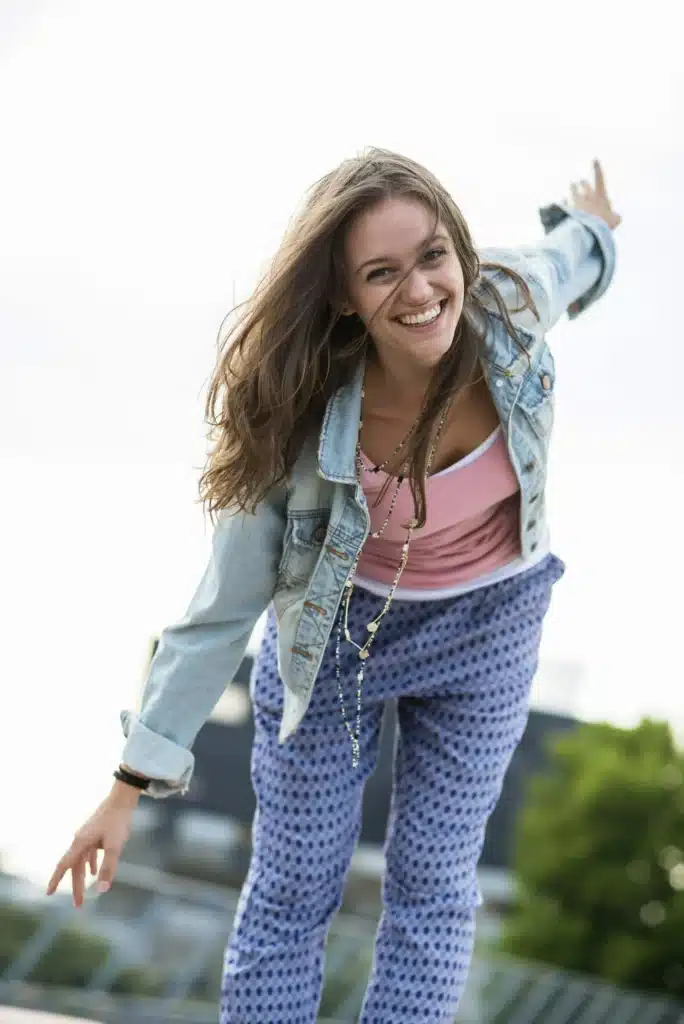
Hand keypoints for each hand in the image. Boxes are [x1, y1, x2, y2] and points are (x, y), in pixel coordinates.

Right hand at [46, 787, 137, 906]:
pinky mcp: (95, 833)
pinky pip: (88, 853)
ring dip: (82, 877)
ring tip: (84, 892)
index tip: (48, 893)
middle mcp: (80, 840)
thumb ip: (108, 867)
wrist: (122, 799)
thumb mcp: (114, 846)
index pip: (64, 865)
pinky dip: (90, 864)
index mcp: (80, 843)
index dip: (56, 880)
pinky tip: (93, 872)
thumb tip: (102, 890)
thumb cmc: (117, 821)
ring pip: (81, 861)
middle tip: (78, 905)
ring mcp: (87, 836)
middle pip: (75, 868)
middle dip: (76, 887)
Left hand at [567, 159, 621, 229]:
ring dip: (573, 188)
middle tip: (581, 180)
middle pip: (584, 185)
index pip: (599, 179)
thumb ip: (615, 217)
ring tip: (571, 184)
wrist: (587, 230)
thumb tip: (617, 217)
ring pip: (573, 191)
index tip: (594, 159)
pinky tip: (562, 200)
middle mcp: (587, 196)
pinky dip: (564, 202)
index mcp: (600, 196)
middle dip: (583, 183)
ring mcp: (576, 202)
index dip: (597, 169)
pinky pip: (565, 204)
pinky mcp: (568, 210)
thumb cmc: (603, 224)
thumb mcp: (614, 221)